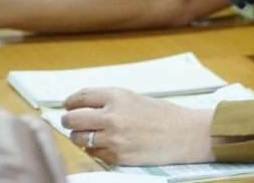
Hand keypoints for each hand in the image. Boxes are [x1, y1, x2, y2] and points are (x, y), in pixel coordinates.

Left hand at [61, 88, 213, 164]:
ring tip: (91, 134)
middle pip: (72, 119)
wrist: (185, 134)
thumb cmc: (162, 114)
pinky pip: (93, 153)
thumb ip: (109, 101)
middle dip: (69, 121)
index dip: (70, 102)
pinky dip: (95, 149)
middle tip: (71, 122)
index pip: (80, 98)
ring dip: (81, 136)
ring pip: (78, 138)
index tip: (68, 105)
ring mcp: (113, 138)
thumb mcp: (134, 98)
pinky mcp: (117, 156)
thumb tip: (80, 107)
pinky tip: (106, 144)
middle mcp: (112, 116)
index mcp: (117, 96)